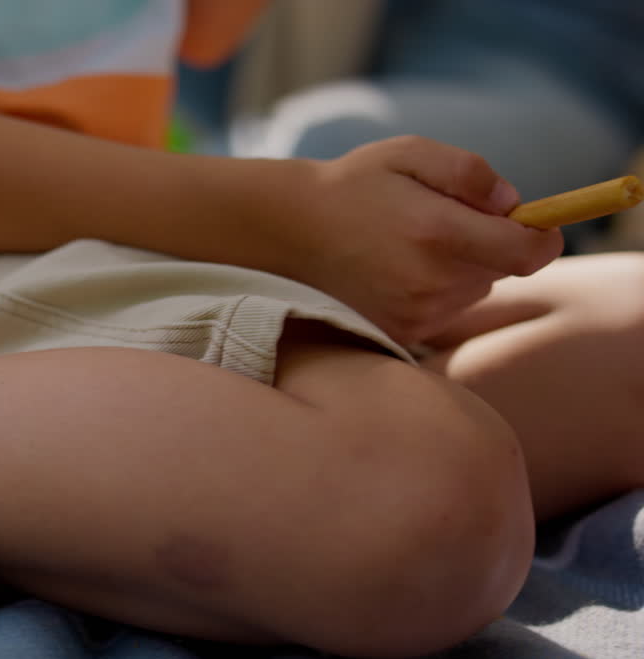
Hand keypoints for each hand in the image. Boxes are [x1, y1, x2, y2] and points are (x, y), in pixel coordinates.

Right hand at [270, 136, 562, 345]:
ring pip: (471, 292)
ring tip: (409, 245)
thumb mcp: (409, 153)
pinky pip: (443, 312)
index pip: (528, 252)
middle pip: (500, 271)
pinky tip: (395, 271)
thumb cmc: (352, 185)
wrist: (286, 232)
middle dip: (488, 245)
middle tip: (441, 220)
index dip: (544, 237)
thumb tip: (512, 202)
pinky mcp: (400, 333)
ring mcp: (415, 314)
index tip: (538, 225)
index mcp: (438, 233)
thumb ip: (469, 172)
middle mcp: (431, 282)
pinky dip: (433, 292)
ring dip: (459, 270)